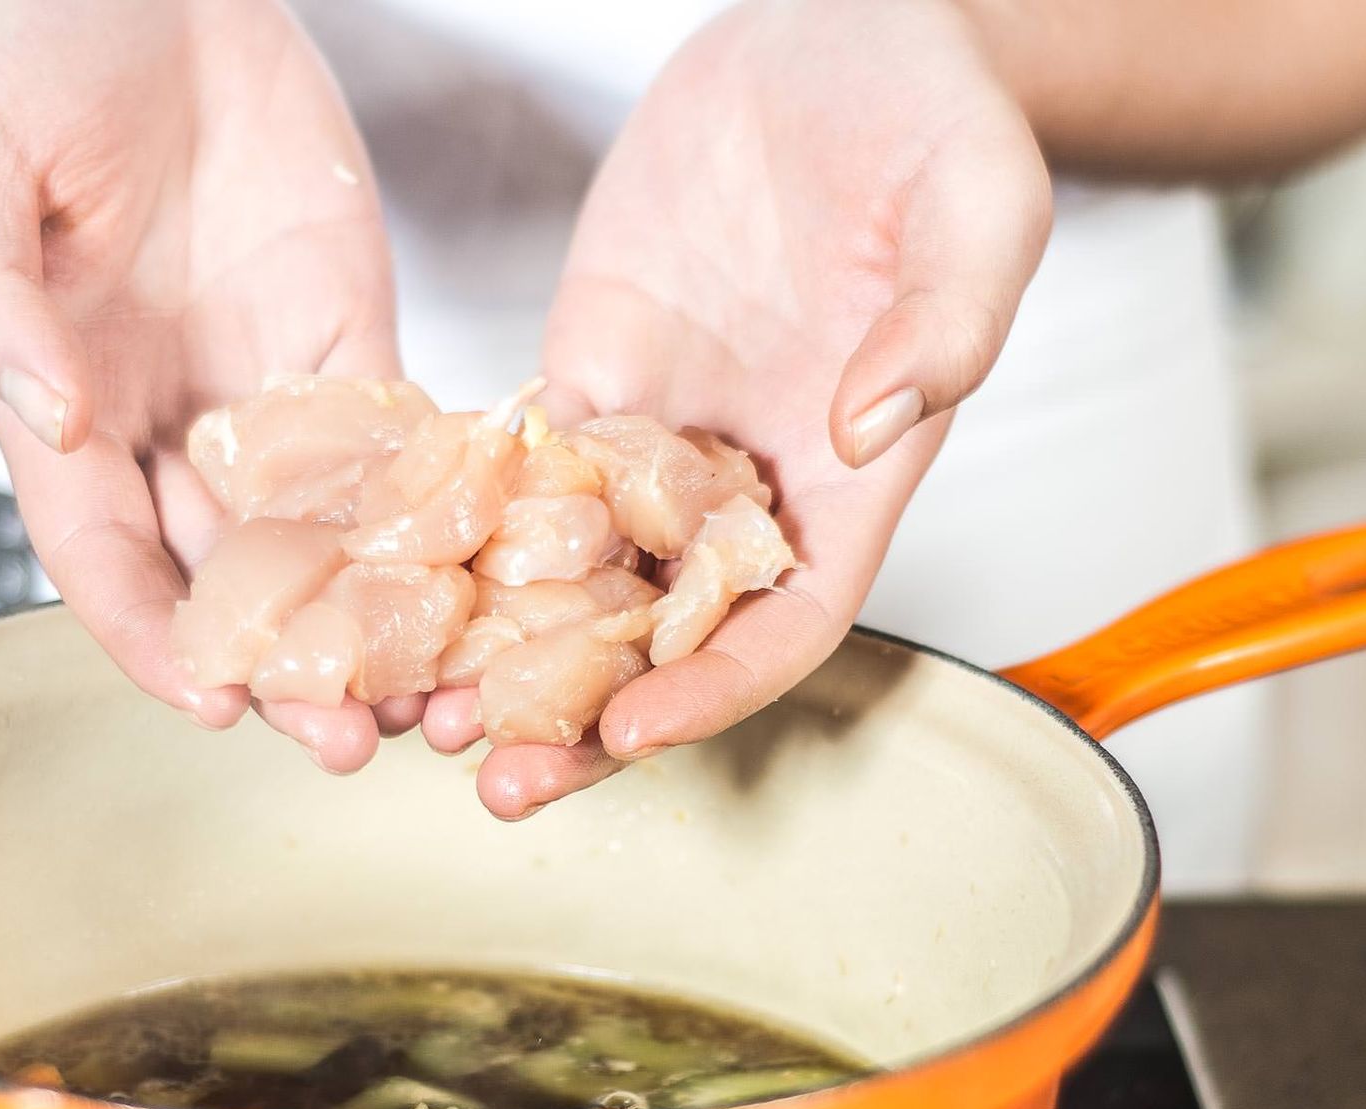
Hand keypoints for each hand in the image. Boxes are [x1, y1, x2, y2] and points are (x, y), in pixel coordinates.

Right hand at [0, 0, 403, 771]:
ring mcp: (267, 391)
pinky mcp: (351, 341)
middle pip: (233, 582)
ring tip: (444, 690)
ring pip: (328, 537)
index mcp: (63, 417)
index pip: (108, 565)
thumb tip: (49, 419)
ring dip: (382, 621)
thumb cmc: (12, 66)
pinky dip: (444, 510)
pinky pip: (402, 441)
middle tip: (355, 740)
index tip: (214, 706)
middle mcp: (169, 430)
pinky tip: (493, 569)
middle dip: (291, 668)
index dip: (155, 643)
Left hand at [422, 0, 1050, 815]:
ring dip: (500, 655)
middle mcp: (745, 480)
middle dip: (581, 717)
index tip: (632, 732)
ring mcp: (657, 437)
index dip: (714, 689)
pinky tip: (390, 582)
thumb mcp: (976, 199)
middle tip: (496, 777)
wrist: (827, 32)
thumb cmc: (925, 112)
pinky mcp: (584, 380)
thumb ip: (946, 319)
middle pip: (663, 637)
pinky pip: (512, 479)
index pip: (786, 624)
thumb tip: (865, 424)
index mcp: (848, 474)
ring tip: (418, 710)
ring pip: (572, 581)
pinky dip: (456, 538)